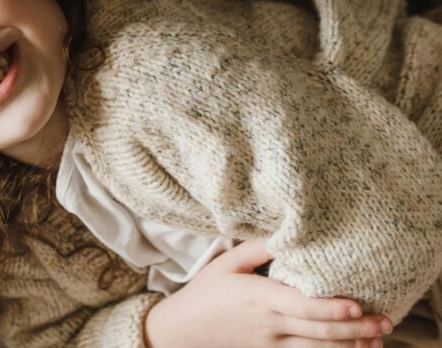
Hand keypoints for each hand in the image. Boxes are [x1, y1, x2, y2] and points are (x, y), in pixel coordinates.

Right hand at [144, 239, 392, 347]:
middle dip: (355, 328)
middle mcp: (269, 324)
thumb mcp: (226, 262)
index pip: (300, 305)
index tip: (356, 305)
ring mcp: (271, 343)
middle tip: (385, 322)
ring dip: (350, 346)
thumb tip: (285, 233)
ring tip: (378, 339)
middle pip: (318, 331)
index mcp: (259, 297)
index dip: (330, 307)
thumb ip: (256, 248)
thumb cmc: (206, 291)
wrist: (184, 329)